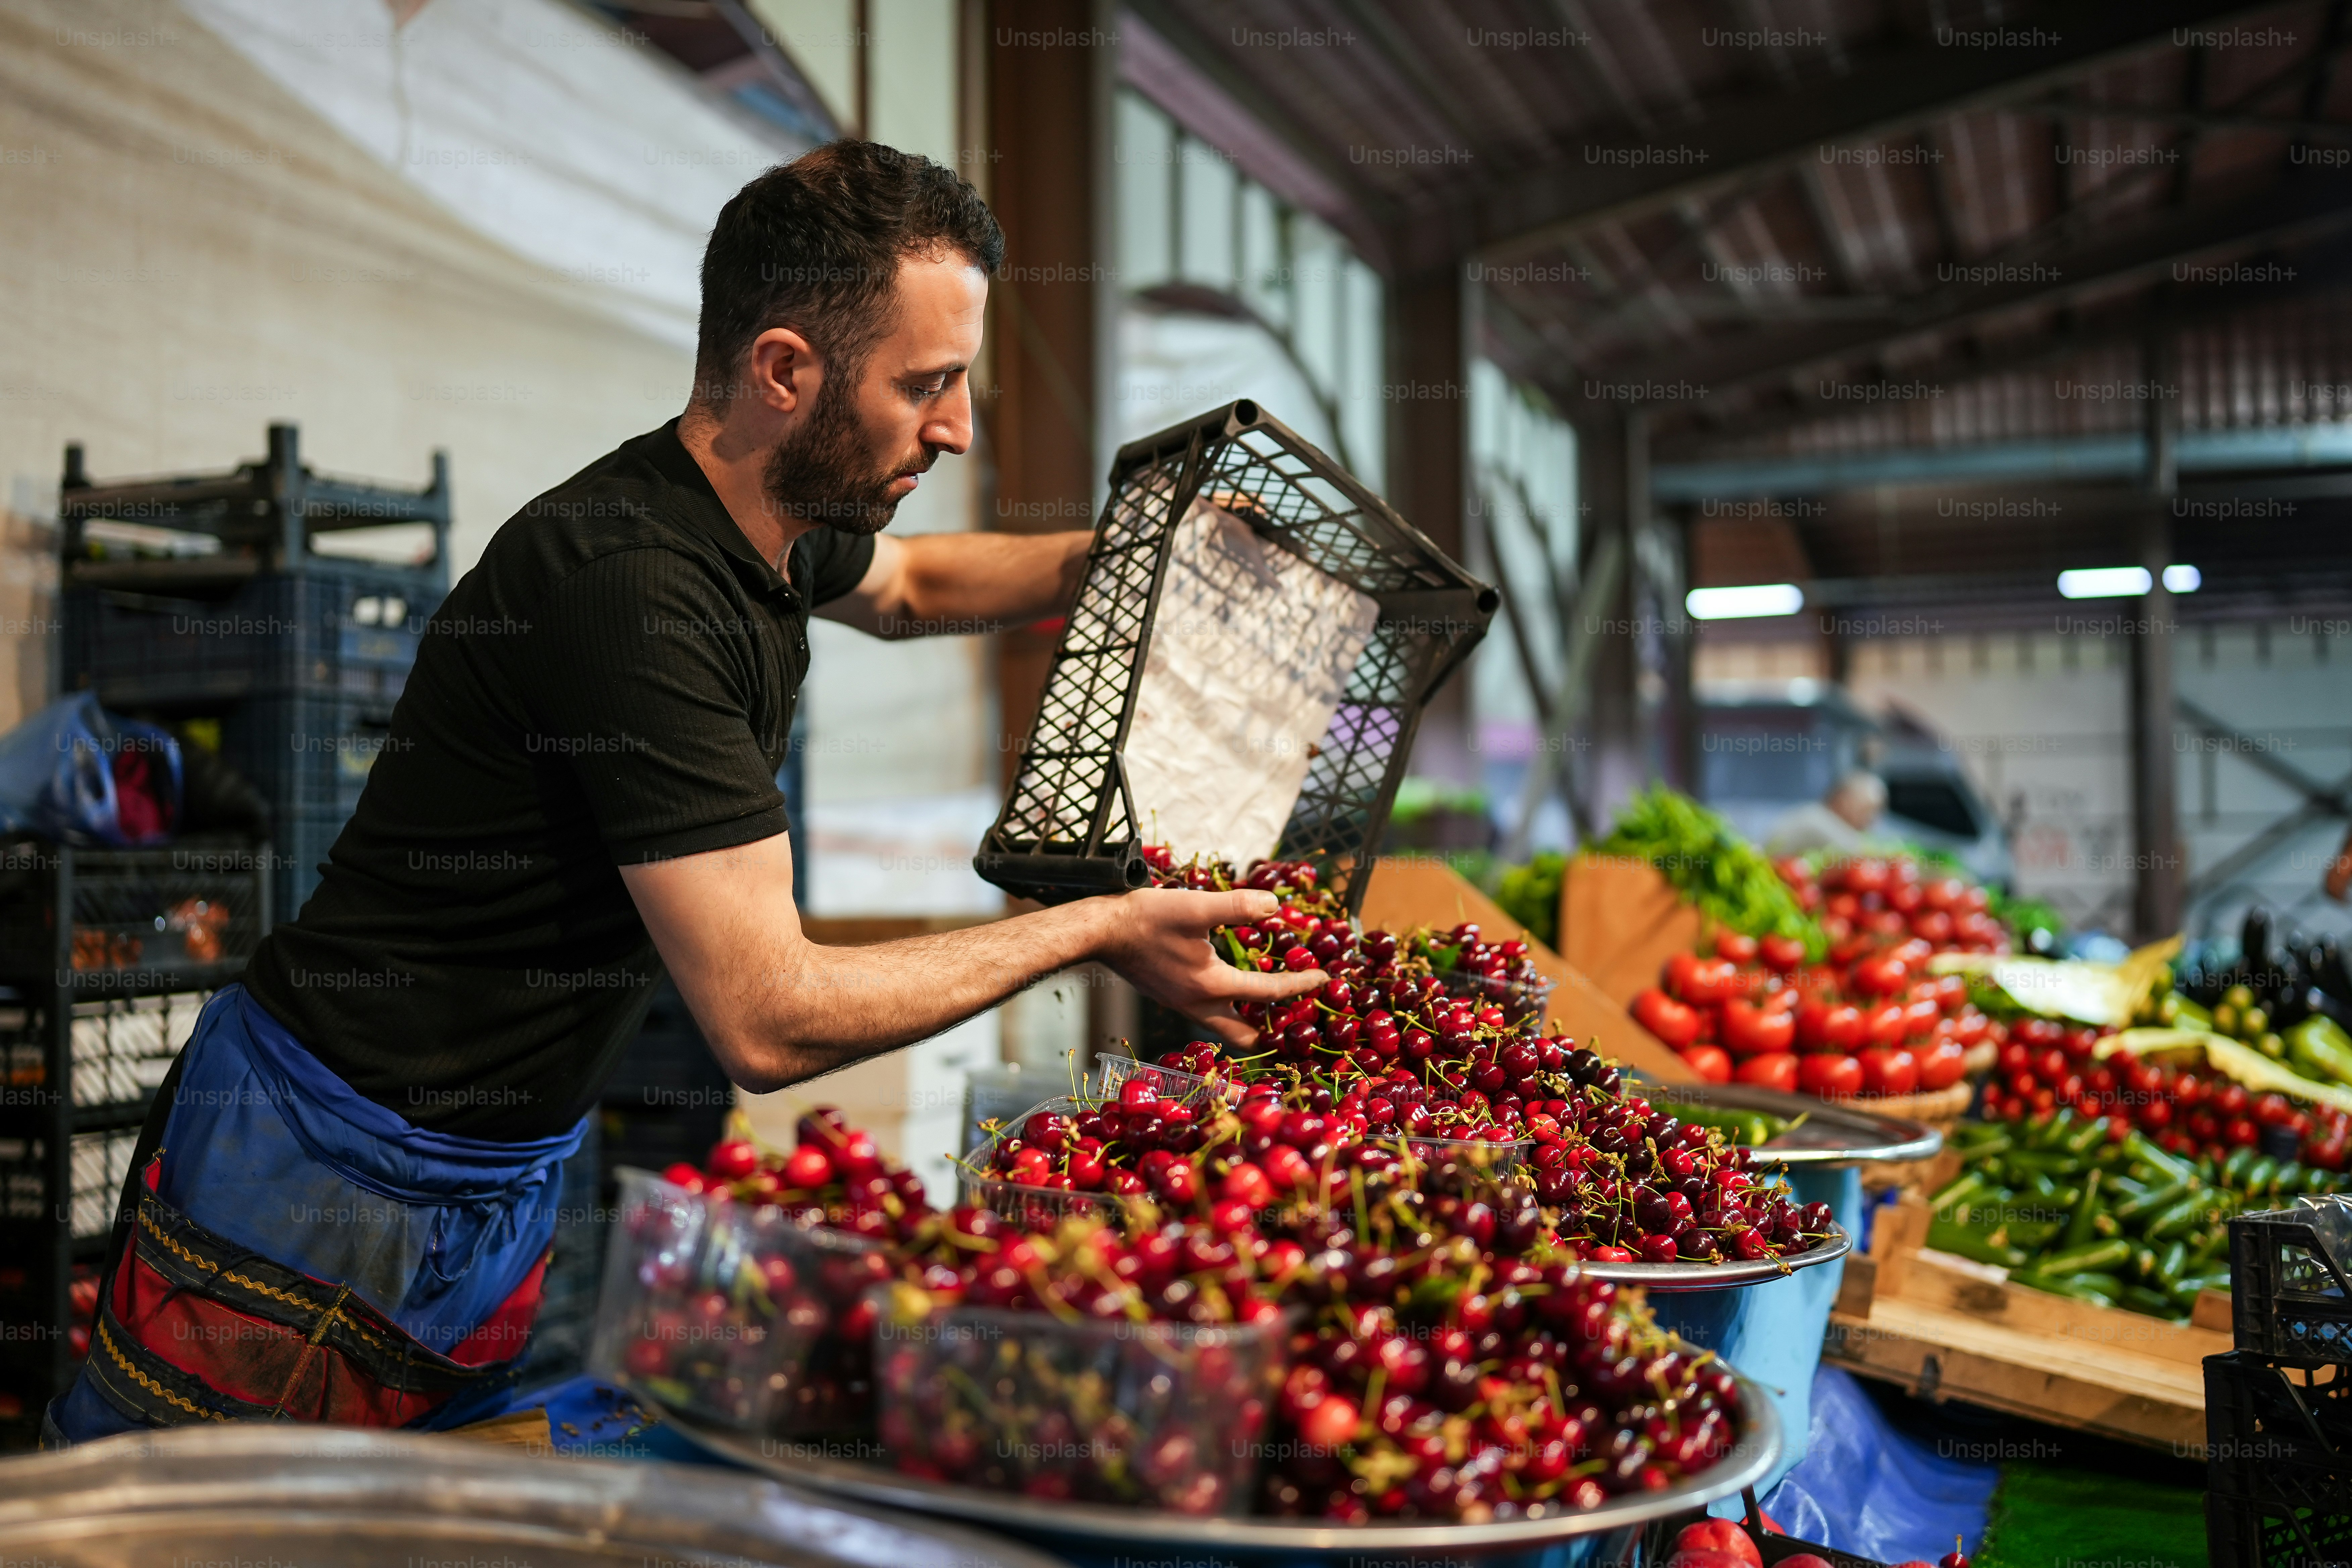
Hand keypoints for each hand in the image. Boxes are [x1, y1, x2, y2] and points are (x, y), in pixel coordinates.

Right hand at [1094, 888, 1325, 1046]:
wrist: (1101, 931)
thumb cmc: (1146, 919)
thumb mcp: (1196, 907)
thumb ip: (1238, 906)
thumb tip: (1276, 905)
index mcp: (1212, 986)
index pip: (1269, 993)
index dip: (1301, 985)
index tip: (1324, 978)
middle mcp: (1199, 1004)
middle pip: (1246, 1035)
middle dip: (1275, 1032)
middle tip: (1298, 1017)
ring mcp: (1183, 1004)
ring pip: (1227, 1026)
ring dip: (1252, 1021)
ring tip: (1274, 1003)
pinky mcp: (1171, 996)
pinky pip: (1211, 1013)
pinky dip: (1232, 1008)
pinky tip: (1235, 985)